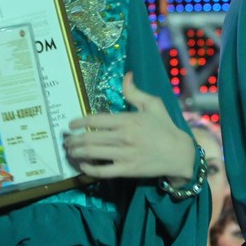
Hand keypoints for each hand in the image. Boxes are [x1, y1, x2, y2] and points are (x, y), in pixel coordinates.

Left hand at [64, 72, 197, 182]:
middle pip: (89, 138)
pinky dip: (88, 168)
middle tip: (66, 141)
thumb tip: (126, 75)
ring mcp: (124, 154)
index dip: (79, 122)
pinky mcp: (127, 170)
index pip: (96, 119)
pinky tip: (82, 165)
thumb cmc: (164, 127)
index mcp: (128, 119)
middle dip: (73, 140)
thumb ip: (135, 92)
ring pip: (92, 154)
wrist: (180, 154)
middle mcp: (124, 137)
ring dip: (76, 152)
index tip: (70, 125)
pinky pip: (102, 171)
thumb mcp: (153, 105)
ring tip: (70, 151)